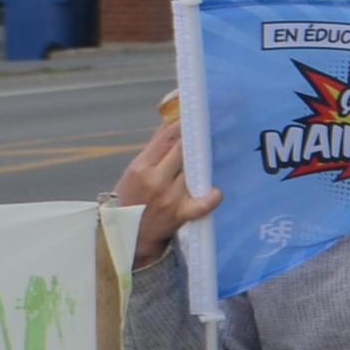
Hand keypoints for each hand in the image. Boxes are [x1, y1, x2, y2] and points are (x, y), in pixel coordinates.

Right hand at [116, 101, 222, 268]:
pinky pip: (204, 203)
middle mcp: (156, 179)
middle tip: (216, 128)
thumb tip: (174, 121)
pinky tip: (216, 189)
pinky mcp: (181, 214)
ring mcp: (170, 197)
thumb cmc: (134, 197)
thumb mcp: (137, 169)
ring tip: (220, 151)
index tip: (199, 114)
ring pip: (196, 170)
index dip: (186, 122)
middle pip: (184, 149)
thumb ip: (156, 146)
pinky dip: (213, 195)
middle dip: (199, 138)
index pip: (168, 136)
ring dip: (207, 161)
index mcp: (142, 165)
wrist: (128, 235)